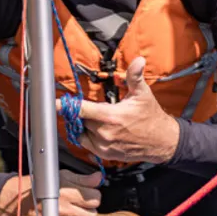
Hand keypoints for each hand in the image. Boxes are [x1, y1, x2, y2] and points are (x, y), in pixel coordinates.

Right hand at [0, 170, 100, 215]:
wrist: (14, 201)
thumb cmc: (36, 187)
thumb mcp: (60, 176)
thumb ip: (82, 179)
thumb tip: (98, 178)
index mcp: (67, 194)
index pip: (95, 199)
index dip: (92, 196)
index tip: (86, 195)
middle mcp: (64, 211)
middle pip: (92, 215)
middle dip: (87, 210)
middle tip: (78, 205)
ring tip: (70, 214)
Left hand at [63, 57, 180, 163]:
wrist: (162, 142)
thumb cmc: (151, 117)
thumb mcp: (143, 95)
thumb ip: (134, 77)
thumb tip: (138, 61)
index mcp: (110, 116)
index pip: (81, 110)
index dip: (66, 106)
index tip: (54, 102)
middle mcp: (104, 133)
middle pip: (81, 119)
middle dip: (83, 112)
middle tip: (93, 108)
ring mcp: (104, 146)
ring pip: (82, 132)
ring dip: (85, 125)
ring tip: (98, 119)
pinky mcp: (105, 154)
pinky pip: (87, 144)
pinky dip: (88, 136)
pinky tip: (99, 130)